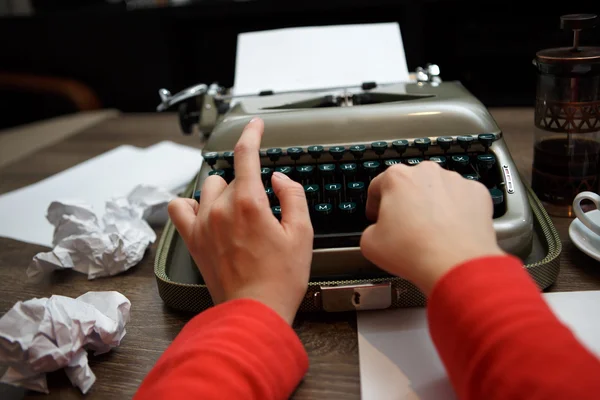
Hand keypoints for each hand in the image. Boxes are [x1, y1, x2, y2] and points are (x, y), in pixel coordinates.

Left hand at [167, 118, 313, 323]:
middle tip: (265, 214)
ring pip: (208, 188)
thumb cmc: (280, 278)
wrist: (254, 311)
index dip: (252, 133)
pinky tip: (204, 212)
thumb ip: (293, 197)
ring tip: (238, 214)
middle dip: (250, 187)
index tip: (255, 124)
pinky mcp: (192, 240)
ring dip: (224, 192)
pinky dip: (191, 204)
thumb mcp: (302, 234)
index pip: (246, 154)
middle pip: (233, 177)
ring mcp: (203, 224)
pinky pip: (179, 208)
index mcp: (249, 203)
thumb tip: (280, 179)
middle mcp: (221, 208)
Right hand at [360, 161, 504, 294]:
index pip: (378, 185)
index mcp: (397, 177)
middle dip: (406, 203)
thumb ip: (370, 230)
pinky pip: (462, 199)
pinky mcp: (477, 193)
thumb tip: (377, 232)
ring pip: (437, 190)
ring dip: (432, 206)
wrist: (455, 265)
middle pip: (410, 184)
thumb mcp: (369, 244)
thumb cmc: (414, 251)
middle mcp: (427, 172)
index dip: (374, 204)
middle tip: (405, 227)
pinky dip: (457, 211)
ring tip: (431, 232)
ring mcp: (455, 181)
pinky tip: (451, 231)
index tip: (377, 216)